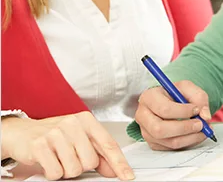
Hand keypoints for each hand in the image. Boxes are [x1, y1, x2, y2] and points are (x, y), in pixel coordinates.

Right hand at [0, 111, 134, 179]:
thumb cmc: (53, 135)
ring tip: (58, 158)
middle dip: (81, 166)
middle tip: (69, 157)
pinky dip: (53, 173)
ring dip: (66, 170)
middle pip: (91, 162)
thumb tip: (114, 169)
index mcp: (86, 120)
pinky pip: (56, 172)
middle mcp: (72, 124)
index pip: (109, 145)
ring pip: (74, 169)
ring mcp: (54, 133)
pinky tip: (48, 161)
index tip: (127, 175)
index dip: (119, 163)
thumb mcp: (79, 139)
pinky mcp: (39, 145)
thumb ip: (98, 153)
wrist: (21, 132)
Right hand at [134, 80, 212, 150]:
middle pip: (160, 129)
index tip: (197, 109)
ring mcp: (146, 131)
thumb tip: (205, 116)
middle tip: (200, 124)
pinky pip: (171, 148)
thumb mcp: (189, 88)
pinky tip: (195, 134)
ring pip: (168, 141)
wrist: (173, 102)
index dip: (183, 111)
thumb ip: (199, 98)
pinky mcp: (153, 143)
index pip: (164, 109)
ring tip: (203, 129)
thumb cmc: (177, 94)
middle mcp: (143, 115)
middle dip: (185, 128)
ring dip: (190, 137)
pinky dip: (188, 142)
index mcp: (149, 98)